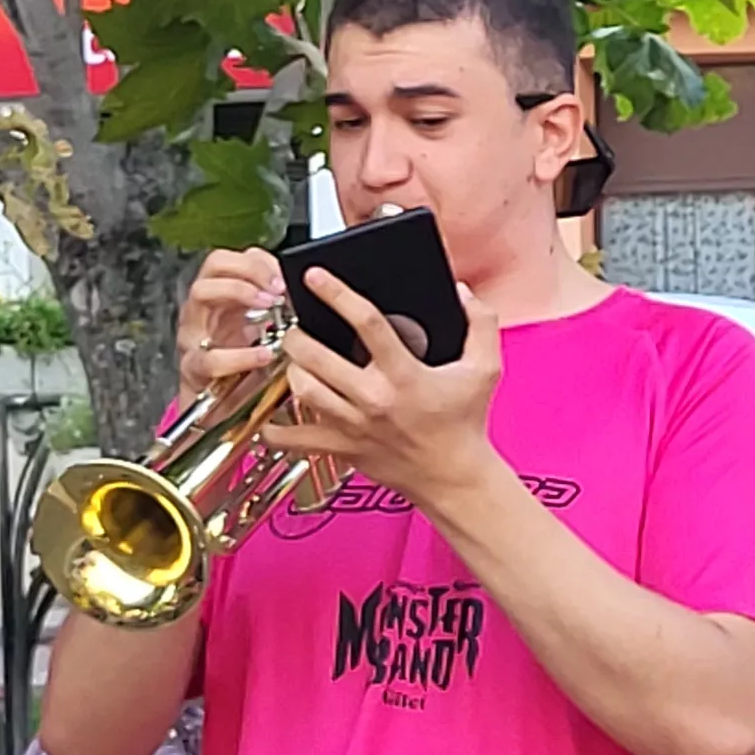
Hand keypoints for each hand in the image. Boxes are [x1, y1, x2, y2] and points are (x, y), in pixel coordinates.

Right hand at [176, 250, 286, 401]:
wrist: (222, 416)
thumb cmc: (245, 373)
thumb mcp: (265, 337)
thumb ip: (280, 315)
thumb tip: (309, 296)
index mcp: (222, 299)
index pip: (232, 259)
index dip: (258, 261)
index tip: (286, 274)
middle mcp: (204, 309)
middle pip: (214, 265)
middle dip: (249, 269)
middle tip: (278, 287)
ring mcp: (194, 335)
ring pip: (200, 293)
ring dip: (238, 291)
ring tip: (268, 305)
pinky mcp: (194, 369)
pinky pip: (209, 357)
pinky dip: (238, 355)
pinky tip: (263, 355)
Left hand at [261, 270, 503, 505]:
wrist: (454, 478)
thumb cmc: (465, 424)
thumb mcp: (485, 370)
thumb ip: (481, 325)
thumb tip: (463, 294)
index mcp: (405, 375)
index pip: (365, 323)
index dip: (337, 294)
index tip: (316, 276)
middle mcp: (374, 399)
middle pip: (316, 356)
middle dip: (298, 334)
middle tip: (298, 326)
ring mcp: (353, 426)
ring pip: (303, 389)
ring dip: (292, 369)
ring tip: (296, 359)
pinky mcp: (342, 449)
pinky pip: (294, 440)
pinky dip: (274, 431)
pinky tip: (269, 419)